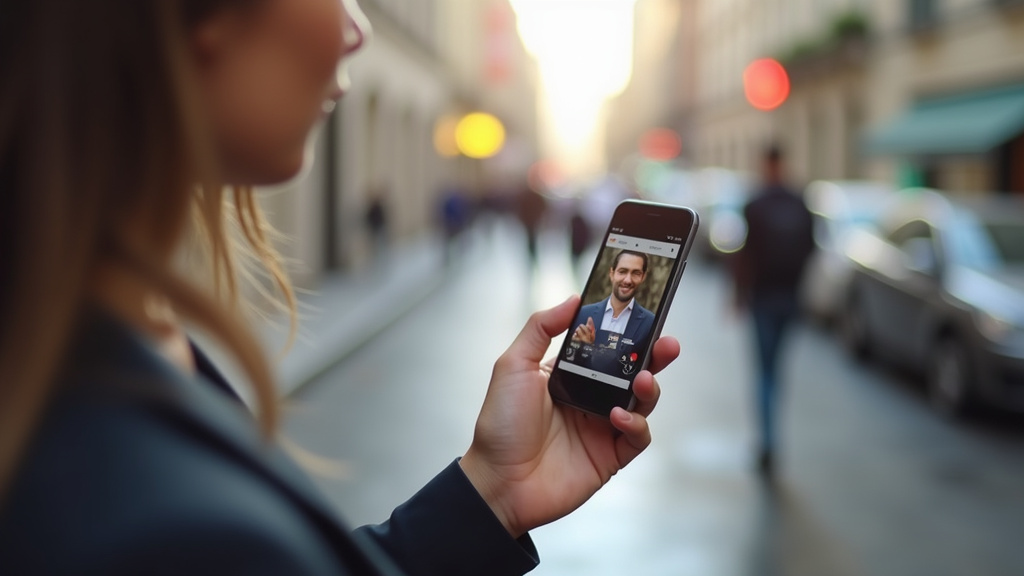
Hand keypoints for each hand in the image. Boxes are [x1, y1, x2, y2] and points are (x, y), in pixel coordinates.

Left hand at [460, 295, 679, 537]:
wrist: (499, 481)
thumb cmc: (500, 423)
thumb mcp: (513, 365)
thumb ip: (541, 328)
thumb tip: (573, 299)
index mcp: (570, 374)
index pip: (606, 347)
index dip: (625, 333)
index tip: (642, 314)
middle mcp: (590, 398)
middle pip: (632, 372)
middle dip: (654, 356)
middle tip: (668, 343)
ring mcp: (602, 428)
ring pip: (641, 402)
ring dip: (649, 389)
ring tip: (643, 379)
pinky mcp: (610, 456)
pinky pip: (637, 437)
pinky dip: (635, 425)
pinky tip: (618, 418)